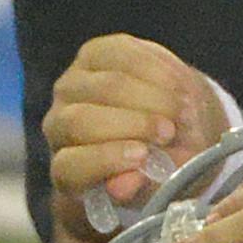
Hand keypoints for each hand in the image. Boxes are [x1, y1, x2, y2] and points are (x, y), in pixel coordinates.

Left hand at [44, 34, 230, 241]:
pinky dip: (158, 73)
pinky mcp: (94, 54)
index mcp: (70, 169)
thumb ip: (143, 185)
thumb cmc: (164, 160)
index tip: (144, 155)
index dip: (103, 160)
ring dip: (153, 98)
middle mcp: (59, 126)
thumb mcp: (162, 181)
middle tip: (171, 131)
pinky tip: (178, 87)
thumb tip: (122, 188)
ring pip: (106, 86)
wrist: (174, 123)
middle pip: (81, 122)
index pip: (68, 167)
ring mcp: (73, 86)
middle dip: (135, 124)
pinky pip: (122, 56)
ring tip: (183, 110)